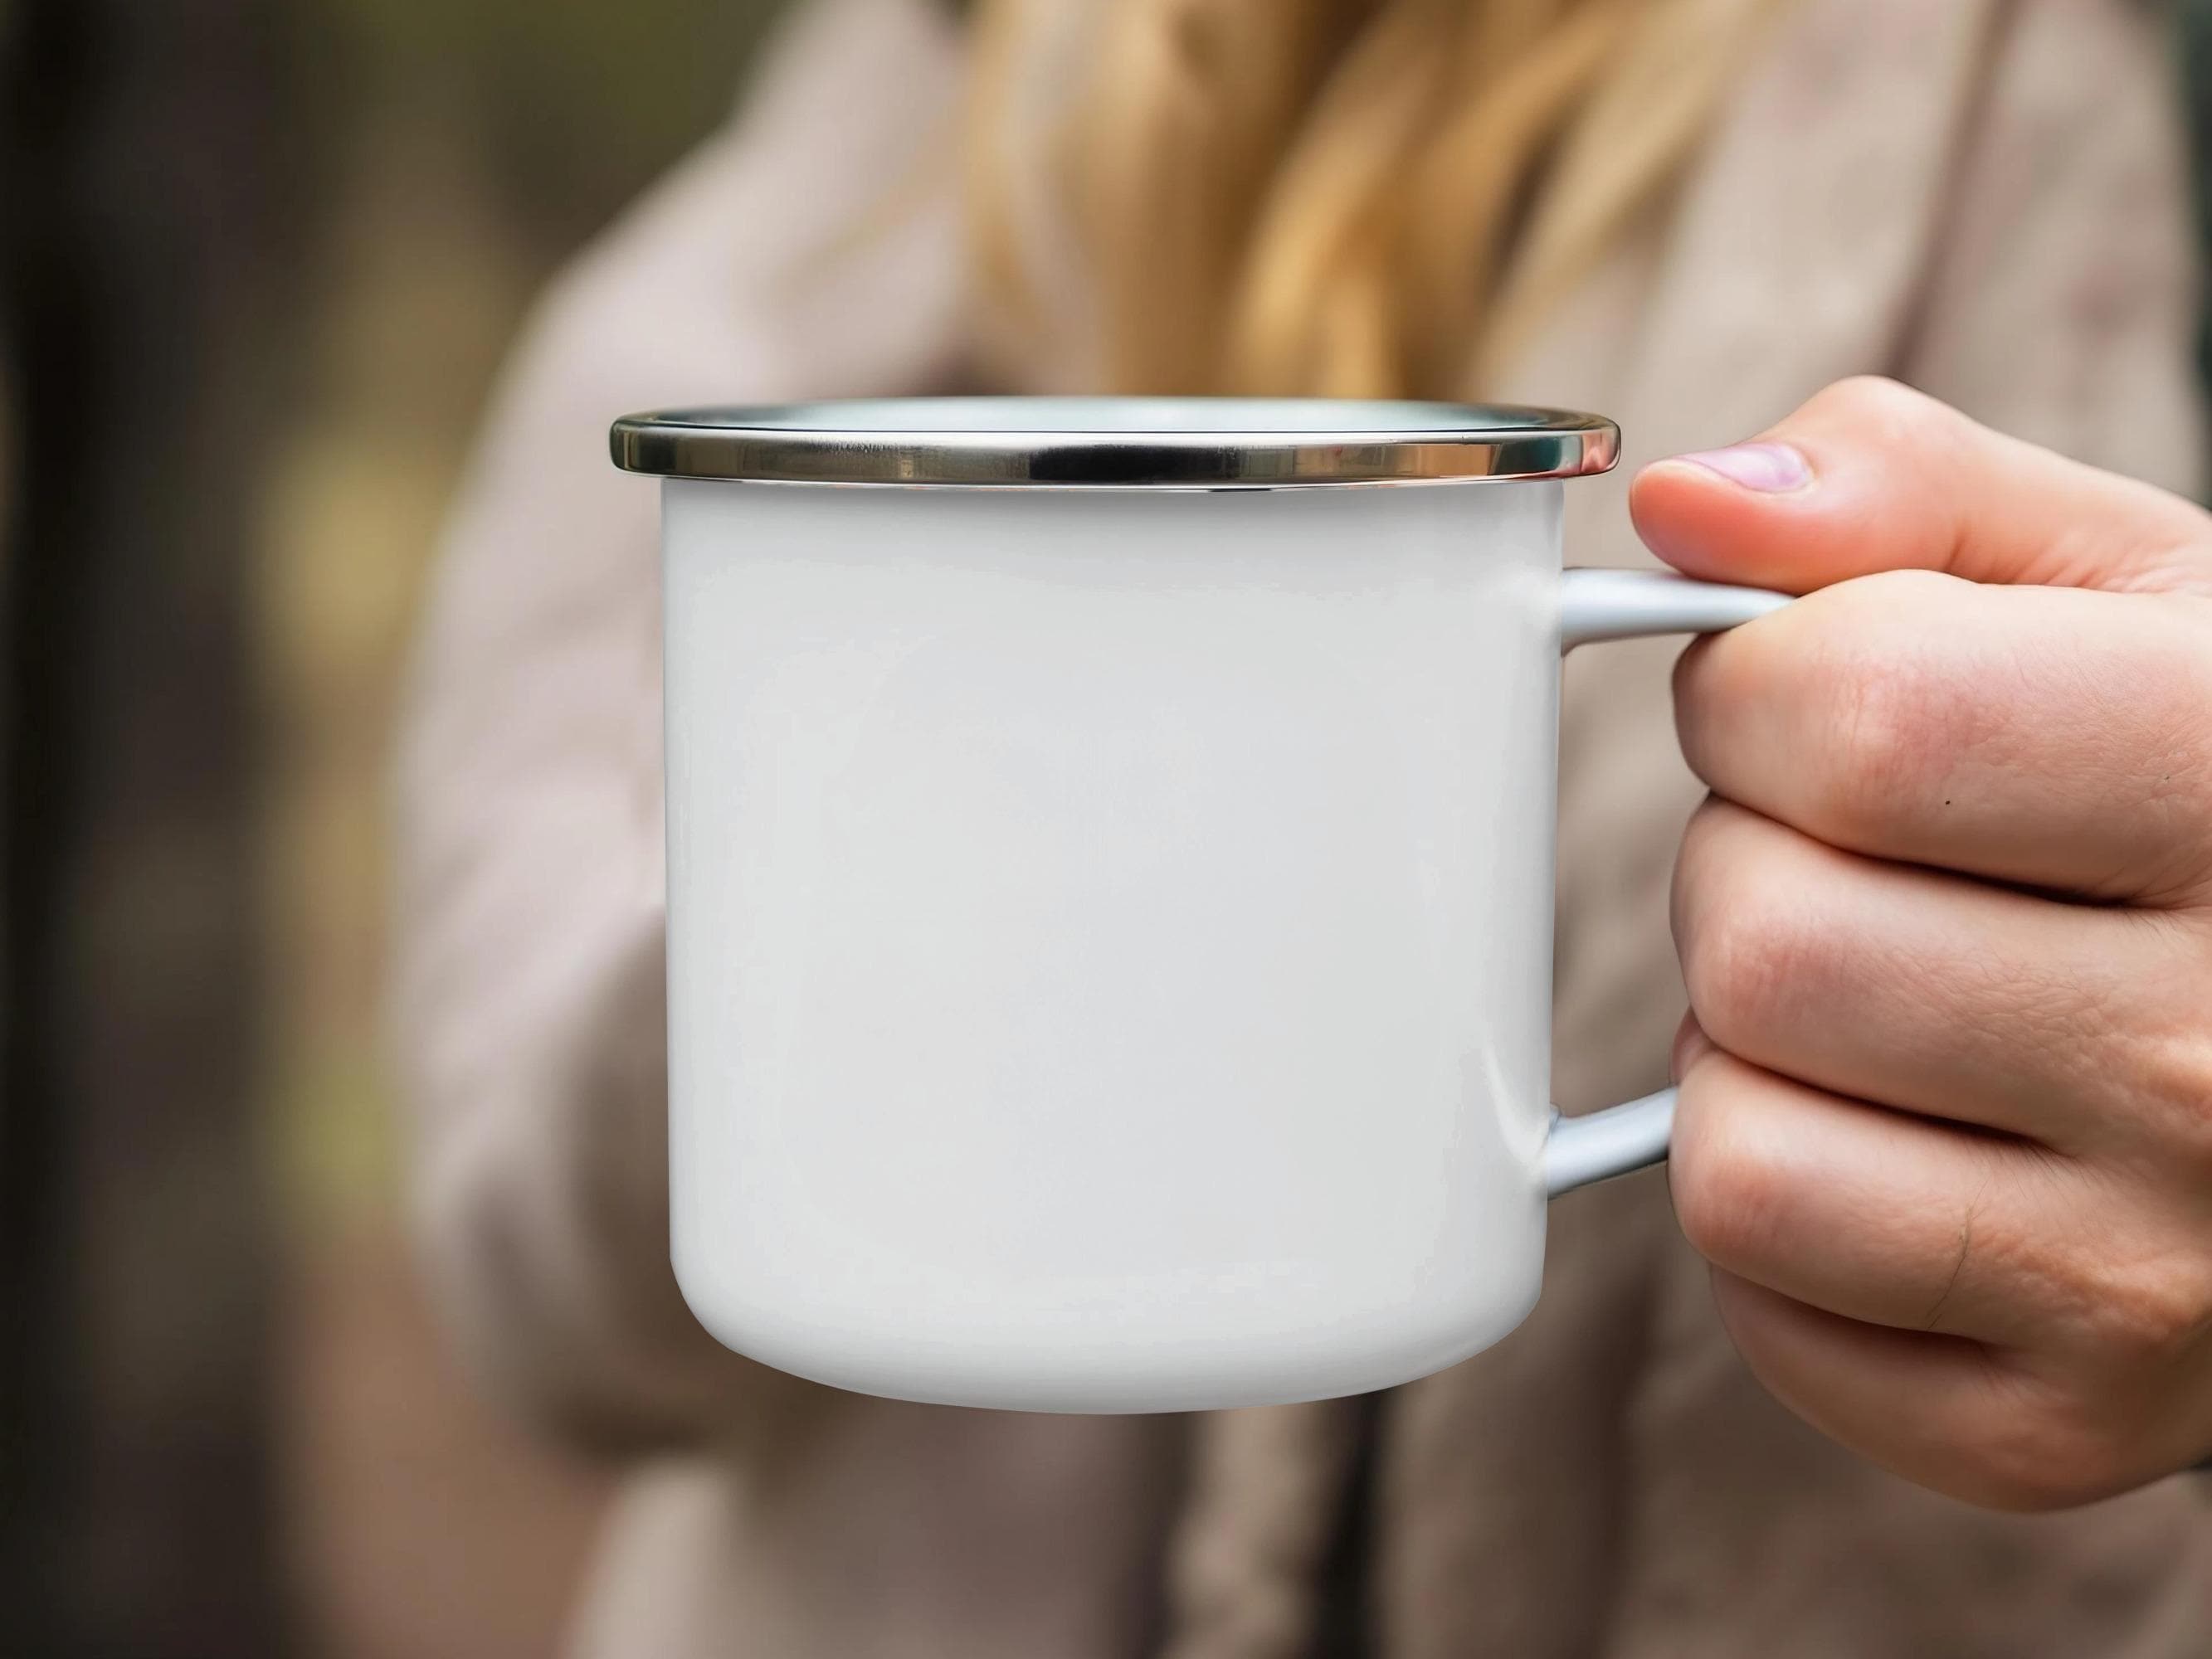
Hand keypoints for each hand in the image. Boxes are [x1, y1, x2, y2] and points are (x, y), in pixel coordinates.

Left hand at [1631, 377, 2211, 1509]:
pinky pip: (1763, 1297)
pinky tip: (1890, 1132)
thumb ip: (1905, 499)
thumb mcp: (2127, 585)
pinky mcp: (2060, 1425)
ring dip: (1748, 1044)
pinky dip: (1775, 1199)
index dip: (1757, 685)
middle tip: (1852, 859)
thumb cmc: (2204, 790)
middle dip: (1747, 865)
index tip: (1801, 693)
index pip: (1861, 720)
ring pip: (1738, 1143)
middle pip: (1771, 942)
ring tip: (1876, 996)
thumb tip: (1681, 502)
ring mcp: (2158, 1283)